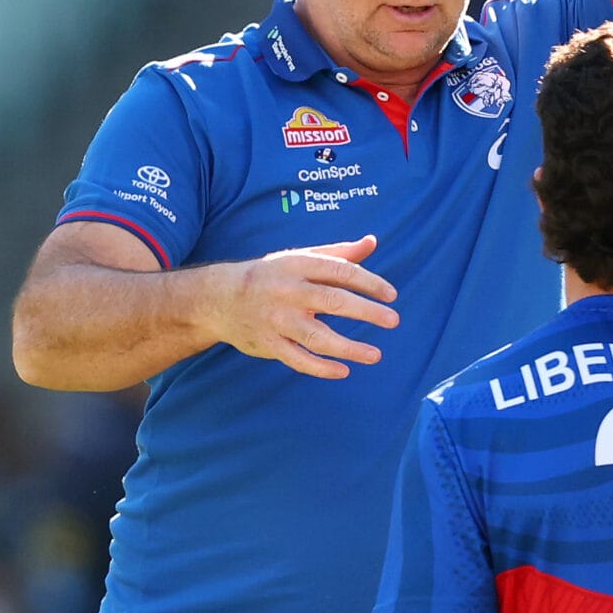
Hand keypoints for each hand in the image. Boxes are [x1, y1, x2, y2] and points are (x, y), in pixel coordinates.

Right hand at [210, 236, 398, 380]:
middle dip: (366, 312)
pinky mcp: (269, 343)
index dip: (368, 282)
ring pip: (318, 336)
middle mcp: (287, 291)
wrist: (219, 298)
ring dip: (349, 348)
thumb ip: (337, 253)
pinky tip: (344, 370)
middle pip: (333, 301)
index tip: (391, 295)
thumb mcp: (299, 258)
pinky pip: (298, 359)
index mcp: (297, 265)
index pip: (340, 271)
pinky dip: (321, 368)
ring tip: (376, 355)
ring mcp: (277, 319)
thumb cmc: (270, 276)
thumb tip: (372, 242)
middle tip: (393, 320)